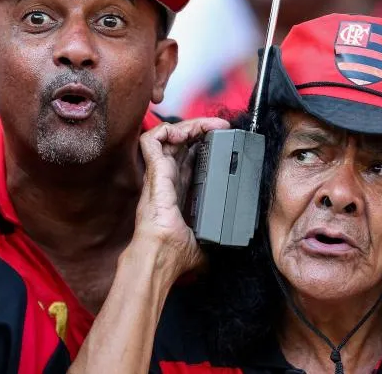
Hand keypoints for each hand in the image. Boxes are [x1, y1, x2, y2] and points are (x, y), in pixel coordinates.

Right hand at [133, 118, 229, 279]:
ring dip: (188, 124)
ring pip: (168, 135)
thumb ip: (214, 237)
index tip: (223, 139)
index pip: (189, 156)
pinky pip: (151, 140)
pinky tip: (185, 133)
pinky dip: (167, 130)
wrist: (160, 257)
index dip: (204, 143)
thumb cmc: (174, 253)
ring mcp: (159, 173)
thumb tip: (229, 245)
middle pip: (181, 141)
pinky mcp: (154, 172)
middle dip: (200, 128)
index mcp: (179, 188)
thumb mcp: (205, 241)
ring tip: (207, 125)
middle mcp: (168, 177)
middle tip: (220, 126)